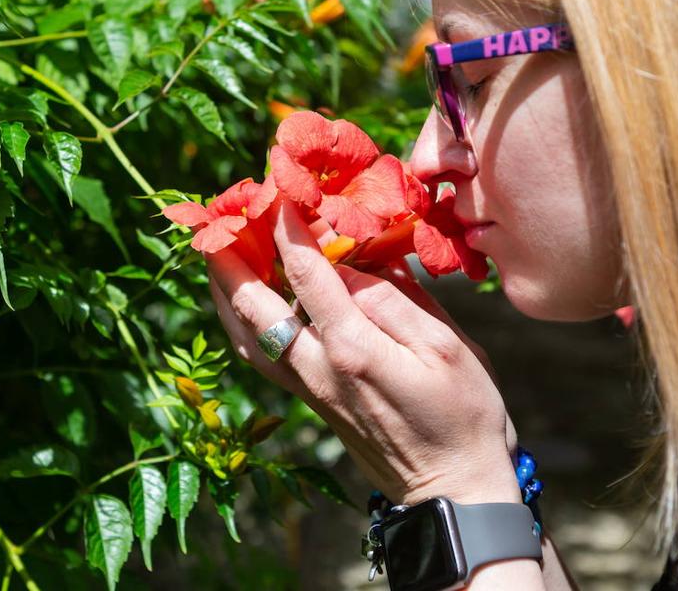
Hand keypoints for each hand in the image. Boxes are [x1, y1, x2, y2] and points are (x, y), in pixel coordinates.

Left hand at [205, 198, 519, 504]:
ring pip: (243, 333)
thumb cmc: (464, 414)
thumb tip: (348, 263)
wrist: (453, 491)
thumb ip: (394, 299)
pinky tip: (239, 299)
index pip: (304, 273)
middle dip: (228, 255)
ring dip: (222, 288)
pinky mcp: (308, 400)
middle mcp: (316, 368)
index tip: (273, 187)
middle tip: (215, 215)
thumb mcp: (447, 347)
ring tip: (213, 250)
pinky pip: (257, 354)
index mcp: (352, 348)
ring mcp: (307, 388)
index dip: (284, 226)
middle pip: (252, 304)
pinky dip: (239, 319)